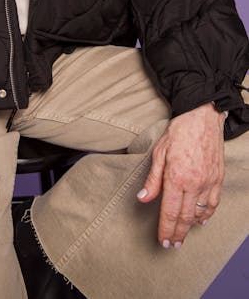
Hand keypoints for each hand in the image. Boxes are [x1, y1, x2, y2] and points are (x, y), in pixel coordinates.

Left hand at [137, 102, 225, 247]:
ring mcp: (209, 181)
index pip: (170, 211)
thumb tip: (143, 198)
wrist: (203, 116)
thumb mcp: (159, 152)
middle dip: (178, 233)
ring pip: (200, 212)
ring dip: (191, 226)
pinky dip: (207, 214)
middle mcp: (194, 182)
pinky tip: (200, 219)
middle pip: (185, 216)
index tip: (163, 241)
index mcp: (176, 176)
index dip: (165, 229)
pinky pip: (213, 203)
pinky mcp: (218, 178)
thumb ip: (153, 179)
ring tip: (183, 235)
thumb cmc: (179, 131)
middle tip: (172, 244)